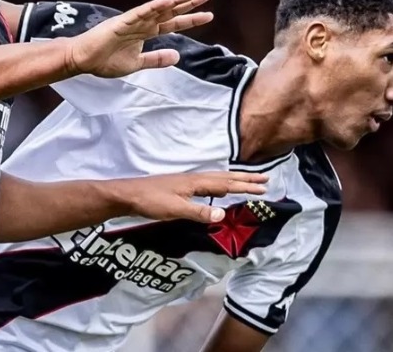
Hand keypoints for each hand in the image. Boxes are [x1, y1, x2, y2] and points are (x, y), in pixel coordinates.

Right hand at [66, 0, 212, 77]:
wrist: (83, 60)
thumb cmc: (105, 60)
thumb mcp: (136, 64)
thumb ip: (156, 59)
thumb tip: (177, 56)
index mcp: (145, 32)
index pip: (172, 23)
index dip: (190, 19)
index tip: (208, 15)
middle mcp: (142, 23)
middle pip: (169, 11)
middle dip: (189, 4)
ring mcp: (132, 21)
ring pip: (158, 8)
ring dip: (175, 1)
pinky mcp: (122, 22)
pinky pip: (141, 13)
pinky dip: (154, 6)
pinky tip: (168, 1)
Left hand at [117, 171, 268, 223]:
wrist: (128, 195)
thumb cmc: (150, 201)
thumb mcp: (175, 209)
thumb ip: (199, 212)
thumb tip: (224, 215)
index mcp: (195, 182)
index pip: (226, 183)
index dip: (245, 186)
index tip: (264, 187)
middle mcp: (193, 179)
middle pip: (224, 177)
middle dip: (245, 179)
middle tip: (264, 180)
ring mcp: (186, 182)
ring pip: (216, 179)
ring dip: (234, 181)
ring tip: (247, 182)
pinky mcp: (180, 188)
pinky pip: (207, 184)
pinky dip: (220, 185)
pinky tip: (218, 191)